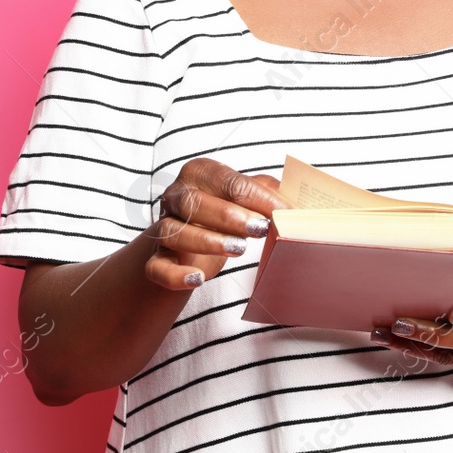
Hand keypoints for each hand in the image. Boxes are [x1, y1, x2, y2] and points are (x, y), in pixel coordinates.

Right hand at [146, 157, 286, 290]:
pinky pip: (157, 268)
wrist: (186, 242)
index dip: (259, 198)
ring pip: (175, 232)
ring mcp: (163, 227)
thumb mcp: (242, 198)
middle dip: (230, 216)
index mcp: (199, 173)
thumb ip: (266, 193)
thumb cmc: (220, 214)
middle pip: (196, 203)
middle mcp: (175, 197)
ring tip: (239, 249)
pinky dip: (176, 275)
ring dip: (207, 240)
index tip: (285, 213)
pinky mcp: (156, 259)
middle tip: (260, 228)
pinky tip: (198, 279)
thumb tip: (296, 199)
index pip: (229, 182)